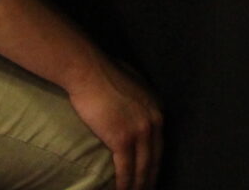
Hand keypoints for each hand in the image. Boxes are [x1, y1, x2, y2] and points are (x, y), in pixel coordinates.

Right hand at [64, 57, 161, 189]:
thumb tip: (137, 103)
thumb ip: (140, 96)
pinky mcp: (123, 139)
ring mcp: (140, 131)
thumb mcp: (133, 82)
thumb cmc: (104, 73)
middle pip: (155, 159)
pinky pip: (126, 169)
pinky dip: (125, 184)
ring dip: (139, 185)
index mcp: (157, 109)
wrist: (88, 71)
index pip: (160, 144)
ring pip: (143, 168)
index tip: (150, 175)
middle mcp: (154, 121)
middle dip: (150, 179)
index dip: (155, 163)